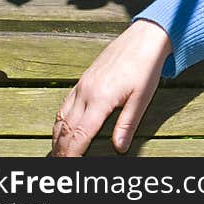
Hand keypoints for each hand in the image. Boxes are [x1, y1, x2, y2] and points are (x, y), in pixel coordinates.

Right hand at [50, 18, 172, 156]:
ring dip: (57, 137)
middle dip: (61, 149)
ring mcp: (82, 84)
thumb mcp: (142, 97)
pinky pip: (65, 104)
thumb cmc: (146, 67)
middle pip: (67, 128)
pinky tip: (62, 128)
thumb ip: (127, 124)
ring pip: (62, 116)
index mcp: (101, 99)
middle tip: (60, 165)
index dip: (73, 153)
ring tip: (57, 153)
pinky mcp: (83, 79)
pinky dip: (60, 120)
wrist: (144, 38)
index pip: (80, 134)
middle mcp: (87, 92)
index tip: (69, 166)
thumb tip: (119, 149)